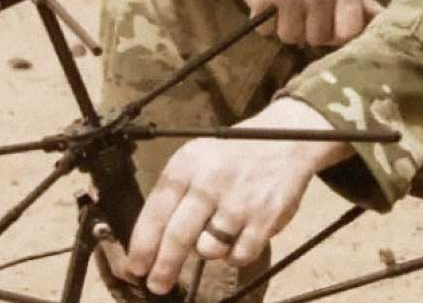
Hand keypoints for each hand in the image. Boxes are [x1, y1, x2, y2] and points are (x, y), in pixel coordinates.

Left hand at [109, 97, 345, 295]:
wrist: (286, 138)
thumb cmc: (232, 155)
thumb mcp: (197, 158)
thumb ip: (175, 194)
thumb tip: (150, 243)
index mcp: (188, 164)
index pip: (155, 212)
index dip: (142, 246)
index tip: (136, 267)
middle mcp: (210, 181)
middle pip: (177, 238)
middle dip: (163, 268)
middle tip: (156, 285)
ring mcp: (239, 200)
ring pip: (208, 250)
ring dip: (207, 251)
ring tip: (216, 234)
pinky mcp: (265, 217)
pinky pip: (238, 255)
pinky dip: (235, 254)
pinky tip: (238, 236)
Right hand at [227, 0, 382, 46]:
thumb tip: (382, 18)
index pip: (348, 31)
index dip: (339, 33)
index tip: (330, 25)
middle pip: (318, 38)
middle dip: (312, 29)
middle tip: (305, 12)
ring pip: (290, 37)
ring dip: (288, 27)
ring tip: (286, 6)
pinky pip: (265, 30)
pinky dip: (265, 21)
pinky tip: (269, 1)